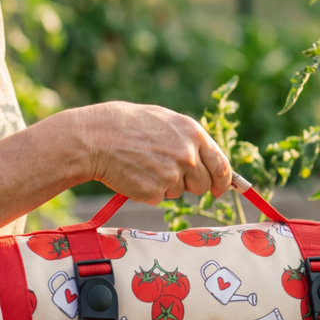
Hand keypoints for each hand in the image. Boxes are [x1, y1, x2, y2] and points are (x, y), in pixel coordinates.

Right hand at [78, 102, 231, 202]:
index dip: (223, 181)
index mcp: (194, 134)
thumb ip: (190, 140)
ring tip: (145, 166)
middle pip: (203, 184)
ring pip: (179, 192)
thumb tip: (210, 161)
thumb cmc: (128, 125)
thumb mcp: (166, 121)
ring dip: (167, 186)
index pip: (221, 166)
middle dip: (191, 184)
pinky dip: (148, 191)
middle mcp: (188, 155)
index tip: (219, 189)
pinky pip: (159, 198)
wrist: (96, 138)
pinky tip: (135, 174)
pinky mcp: (155, 192)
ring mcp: (172, 175)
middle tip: (169, 174)